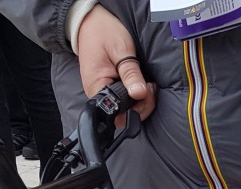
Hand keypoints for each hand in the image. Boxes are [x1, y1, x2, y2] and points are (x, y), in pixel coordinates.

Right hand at [76, 6, 155, 121]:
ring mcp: (103, 92)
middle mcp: (98, 94)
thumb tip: (140, 93)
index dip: (138, 107)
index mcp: (97, 88)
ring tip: (147, 83)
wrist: (90, 22)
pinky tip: (141, 83)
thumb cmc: (103, 33)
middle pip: (125, 114)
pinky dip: (136, 94)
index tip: (147, 91)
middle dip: (142, 104)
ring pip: (127, 109)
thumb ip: (130, 73)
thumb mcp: (120, 51)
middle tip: (150, 86)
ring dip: (141, 100)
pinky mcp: (109, 88)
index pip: (120, 113)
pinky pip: (125, 100)